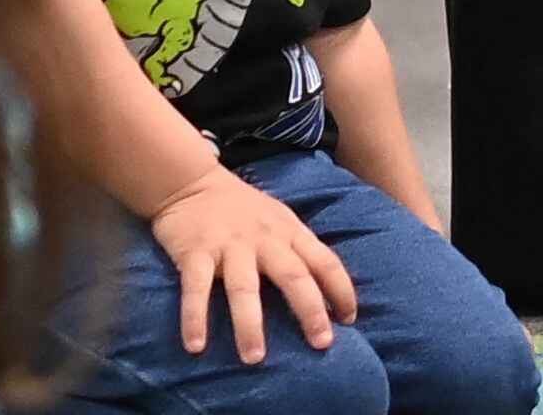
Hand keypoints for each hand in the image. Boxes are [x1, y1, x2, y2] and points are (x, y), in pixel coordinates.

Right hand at [150, 161, 356, 363]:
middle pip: (294, 275)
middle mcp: (265, 239)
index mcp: (290, 232)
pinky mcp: (195, 252)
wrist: (192, 183)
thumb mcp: (280, 220)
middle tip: (322, 344)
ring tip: (254, 359)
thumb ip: (298, 249)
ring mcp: (230, 245)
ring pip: (244, 287)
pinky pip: (195, 288)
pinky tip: (195, 345)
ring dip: (250, 324)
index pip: (325, 261)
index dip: (341, 289)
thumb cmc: (243, 209)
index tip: (350, 319)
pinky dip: (194, 317)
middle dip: (310, 310)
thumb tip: (324, 288)